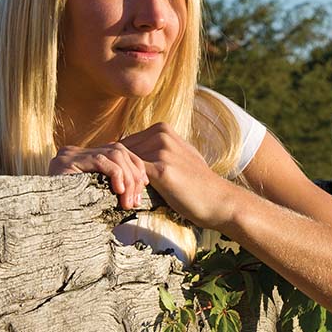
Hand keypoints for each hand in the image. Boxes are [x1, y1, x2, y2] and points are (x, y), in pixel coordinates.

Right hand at [49, 143, 148, 209]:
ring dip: (128, 178)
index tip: (144, 185)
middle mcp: (77, 151)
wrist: (43, 223)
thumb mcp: (97, 196)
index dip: (135, 166)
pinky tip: (119, 191)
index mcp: (84, 157)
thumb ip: (114, 186)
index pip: (118, 151)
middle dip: (134, 175)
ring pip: (114, 154)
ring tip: (129, 201)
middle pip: (118, 151)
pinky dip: (116, 175)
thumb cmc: (71, 215)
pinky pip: (100, 161)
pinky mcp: (67, 161)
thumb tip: (142, 186)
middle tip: (137, 200)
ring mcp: (71, 154)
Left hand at [121, 123, 237, 228]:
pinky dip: (128, 190)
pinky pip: (133, 177)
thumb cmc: (196, 182)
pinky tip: (131, 202)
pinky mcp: (162, 169)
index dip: (118, 162)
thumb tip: (129, 155)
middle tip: (113, 189)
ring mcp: (162, 150)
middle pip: (121, 152)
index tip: (114, 178)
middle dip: (115, 171)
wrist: (218, 199)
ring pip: (125, 165)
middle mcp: (161, 135)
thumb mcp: (178, 156)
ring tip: (122, 198)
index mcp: (162, 129)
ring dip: (121, 182)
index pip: (125, 143)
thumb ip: (156, 150)